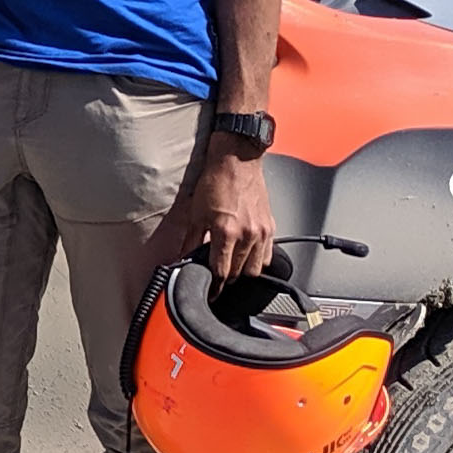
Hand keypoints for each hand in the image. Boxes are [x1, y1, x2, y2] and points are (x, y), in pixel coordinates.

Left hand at [149, 139, 276, 282]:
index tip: (210, 292)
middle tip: (218, 277)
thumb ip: (191, 240)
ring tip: (232, 267)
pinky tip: (248, 256)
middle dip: (226, 279)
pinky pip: (268, 255)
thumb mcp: (196, 212)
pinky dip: (258, 260)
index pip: (220, 272)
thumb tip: (182, 258)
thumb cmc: (216, 181)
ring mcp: (261, 231)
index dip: (213, 286)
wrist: (237, 160)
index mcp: (226, 231)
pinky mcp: (270, 226)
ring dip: (243, 272)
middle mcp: (246, 234)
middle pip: (238, 273)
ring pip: (256, 268)